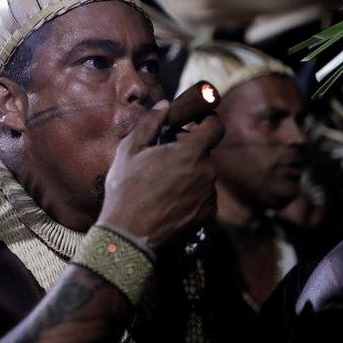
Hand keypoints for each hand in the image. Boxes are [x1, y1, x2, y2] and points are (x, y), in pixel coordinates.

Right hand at [97, 100, 223, 250]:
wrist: (129, 236)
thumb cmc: (126, 190)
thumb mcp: (129, 151)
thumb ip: (150, 123)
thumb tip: (164, 105)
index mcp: (191, 152)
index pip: (215, 126)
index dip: (207, 120)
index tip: (195, 121)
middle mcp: (207, 172)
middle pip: (204, 153)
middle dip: (188, 151)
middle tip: (163, 158)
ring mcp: (208, 196)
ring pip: (202, 175)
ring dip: (188, 174)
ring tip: (161, 185)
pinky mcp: (207, 216)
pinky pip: (202, 196)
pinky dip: (190, 195)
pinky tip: (167, 202)